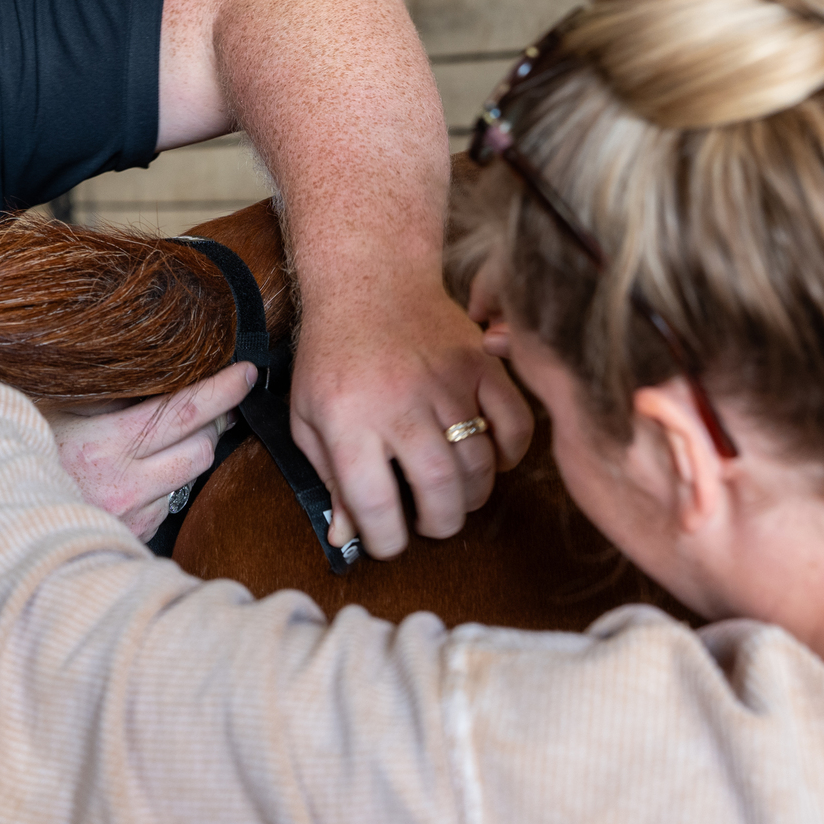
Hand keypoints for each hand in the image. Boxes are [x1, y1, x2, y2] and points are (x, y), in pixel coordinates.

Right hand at [42, 363, 255, 539]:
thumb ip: (102, 394)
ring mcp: (133, 514)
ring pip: (190, 476)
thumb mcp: (54, 410)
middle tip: (216, 402)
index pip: (182, 412)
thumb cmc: (27, 454)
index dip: (221, 390)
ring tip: (174, 435)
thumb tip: (149, 368)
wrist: (4, 518)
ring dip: (191, 452)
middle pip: (201, 448)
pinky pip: (169, 502)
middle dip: (214, 421)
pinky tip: (143, 471)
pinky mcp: (135, 535)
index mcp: (106, 446)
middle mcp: (126, 485)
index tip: (245, 374)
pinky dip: (166, 482)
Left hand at [289, 283, 531, 558]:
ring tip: (452, 496)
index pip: (375, 503)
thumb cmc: (332, 354)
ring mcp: (447, 382)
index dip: (386, 539)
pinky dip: (509, 454)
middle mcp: (400, 403)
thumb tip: (345, 538)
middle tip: (431, 523)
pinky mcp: (481, 364)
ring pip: (478, 465)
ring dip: (471, 496)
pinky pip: (515, 426)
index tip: (389, 542)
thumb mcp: (309, 416)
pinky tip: (487, 459)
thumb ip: (328, 478)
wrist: (370, 280)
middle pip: (439, 490)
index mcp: (347, 418)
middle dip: (440, 524)